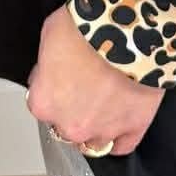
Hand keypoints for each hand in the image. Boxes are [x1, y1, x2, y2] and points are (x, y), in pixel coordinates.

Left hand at [26, 4, 164, 155]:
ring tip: (104, 106)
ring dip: (95, 127)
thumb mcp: (50, 35)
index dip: (53, 88)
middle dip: (73, 111)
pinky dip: (121, 137)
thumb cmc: (86, 29)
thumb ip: (46, 64)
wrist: (126, 29)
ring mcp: (103, 130)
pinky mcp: (133, 127)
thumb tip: (51, 71)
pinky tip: (121, 122)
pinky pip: (123, 146)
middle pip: (66, 127)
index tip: (62, 75)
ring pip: (93, 143)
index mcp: (44, 103)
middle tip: (86, 86)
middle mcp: (71, 125)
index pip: (41, 104)